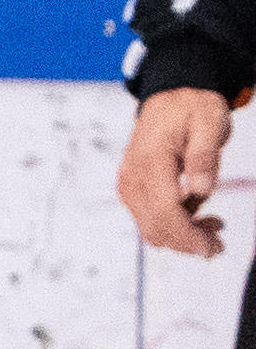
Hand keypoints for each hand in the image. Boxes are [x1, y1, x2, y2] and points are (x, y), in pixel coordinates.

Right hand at [120, 85, 233, 256]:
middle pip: (155, 228)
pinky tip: (196, 214)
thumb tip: (201, 190)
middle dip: (187, 242)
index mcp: (151, 160)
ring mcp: (130, 185)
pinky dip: (173, 225)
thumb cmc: (190, 109)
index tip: (212, 247)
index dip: (188, 236)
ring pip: (151, 228)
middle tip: (218, 243)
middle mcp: (133, 177)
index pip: (164, 211)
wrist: (169, 100)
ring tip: (213, 225)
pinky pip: (149, 219)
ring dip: (182, 235)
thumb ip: (204, 157)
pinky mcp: (132, 190)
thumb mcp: (210, 123)